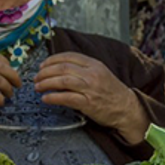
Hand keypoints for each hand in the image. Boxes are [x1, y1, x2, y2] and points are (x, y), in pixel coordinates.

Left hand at [34, 52, 148, 143]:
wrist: (127, 108)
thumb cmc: (112, 93)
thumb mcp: (100, 74)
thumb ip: (83, 69)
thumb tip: (59, 69)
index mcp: (95, 64)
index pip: (69, 56)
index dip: (52, 59)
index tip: (43, 65)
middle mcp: (92, 74)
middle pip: (63, 68)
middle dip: (45, 72)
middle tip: (37, 77)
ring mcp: (90, 88)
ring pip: (62, 81)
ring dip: (46, 83)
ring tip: (38, 87)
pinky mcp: (88, 103)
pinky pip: (66, 98)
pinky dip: (53, 97)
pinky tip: (46, 98)